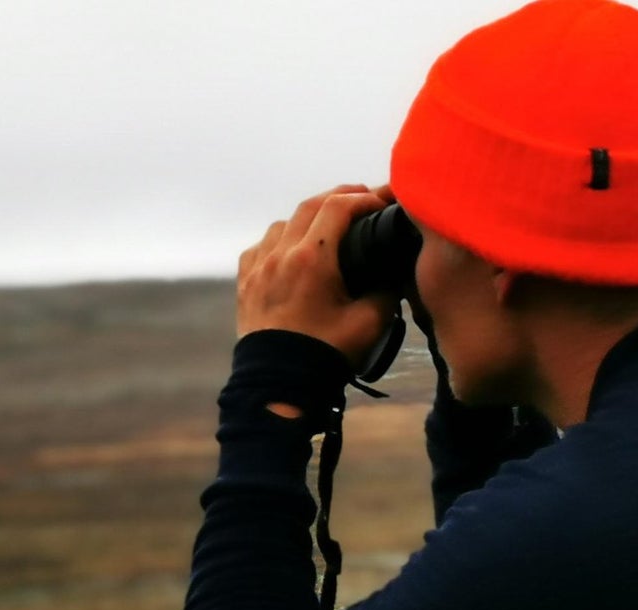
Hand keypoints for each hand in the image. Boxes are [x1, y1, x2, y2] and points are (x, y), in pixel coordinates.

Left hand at [236, 185, 401, 369]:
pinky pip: (261, 247)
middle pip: (309, 206)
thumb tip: (392, 271)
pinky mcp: (245, 283)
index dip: (364, 198)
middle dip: (339, 196)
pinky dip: (281, 239)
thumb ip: (387, 289)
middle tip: (363, 197)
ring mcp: (258, 268)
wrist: (279, 385)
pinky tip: (292, 249)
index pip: (338, 207)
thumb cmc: (326, 354)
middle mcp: (280, 255)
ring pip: (283, 224)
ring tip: (329, 223)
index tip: (383, 201)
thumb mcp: (371, 322)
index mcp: (311, 259)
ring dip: (308, 217)